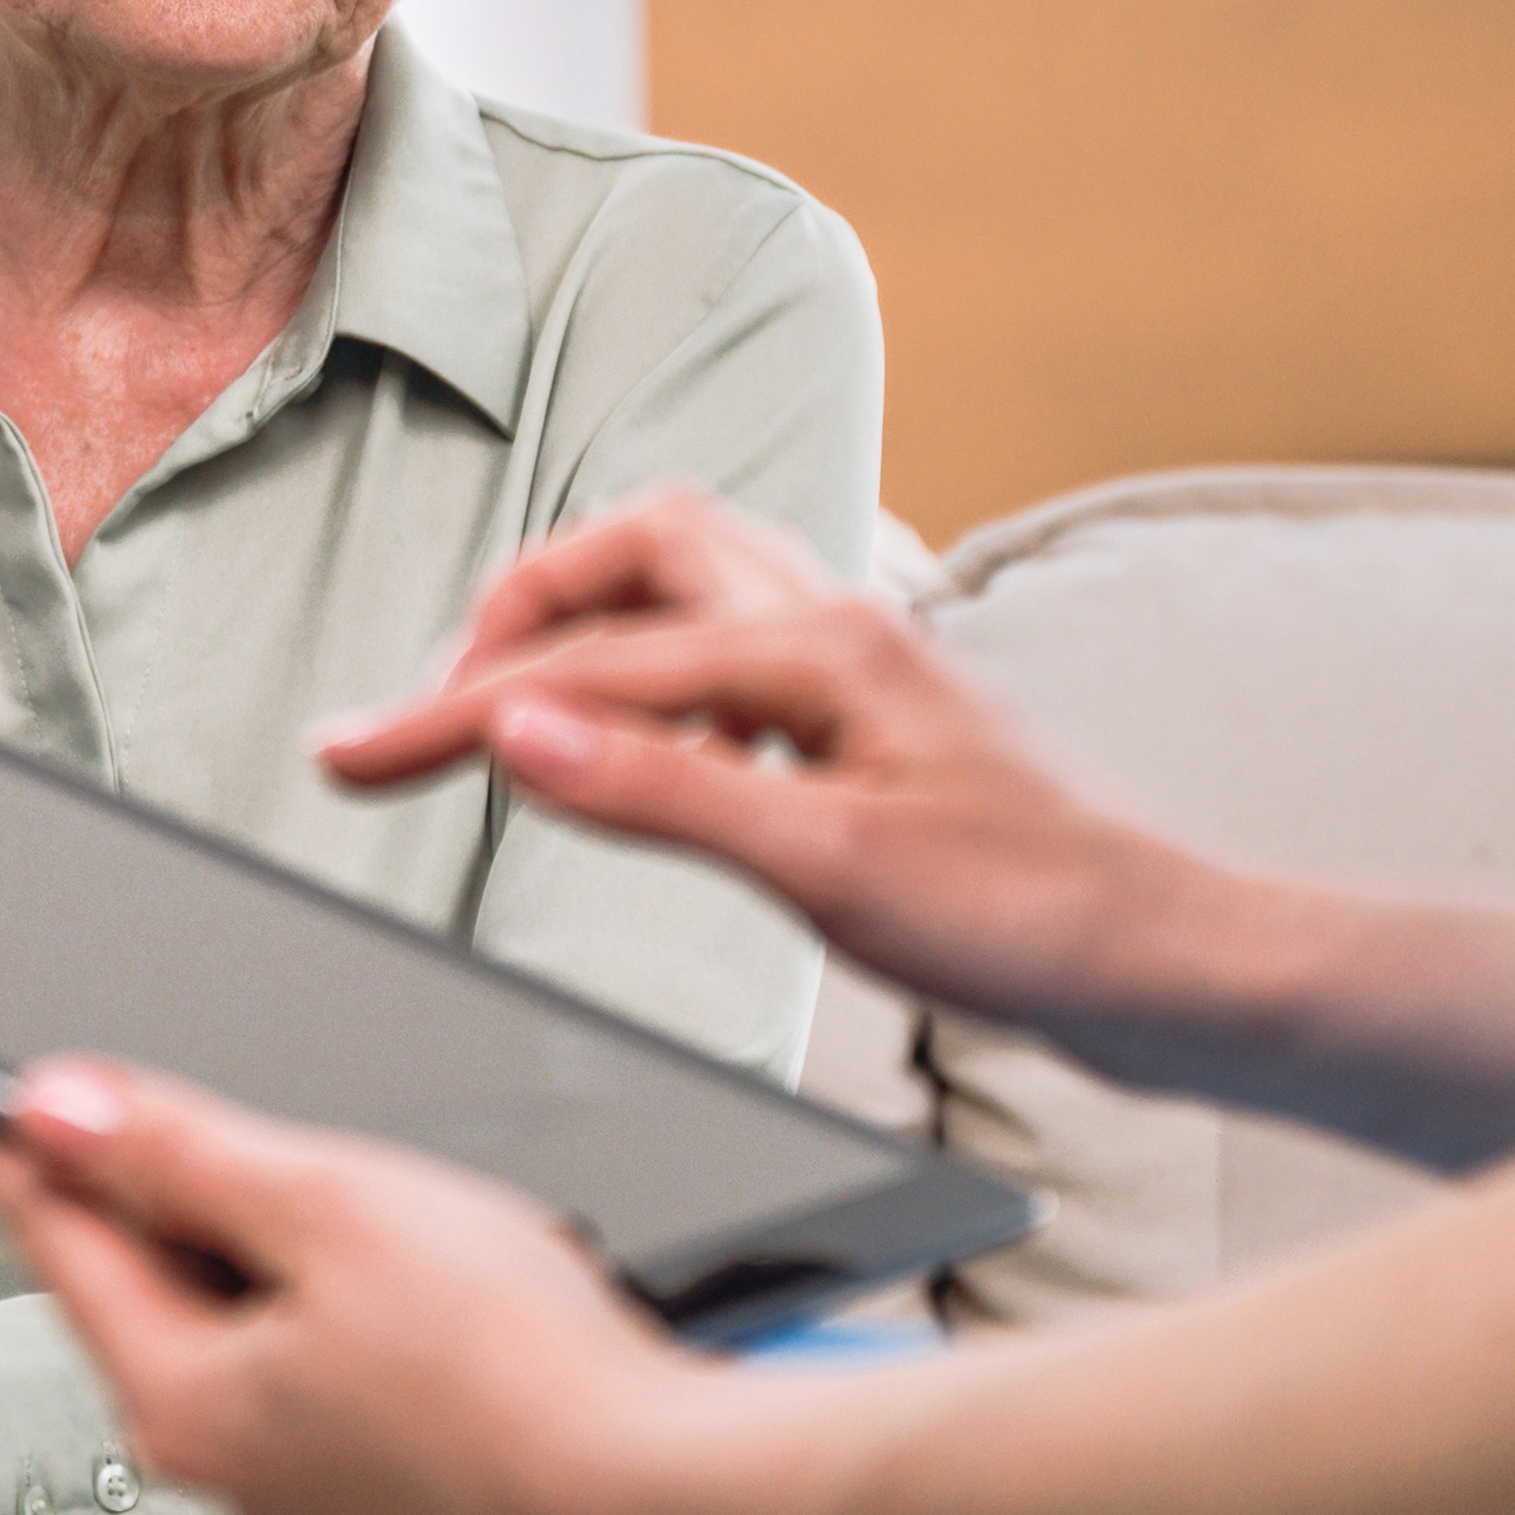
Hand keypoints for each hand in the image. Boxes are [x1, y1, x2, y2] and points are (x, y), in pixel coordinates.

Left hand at [0, 1060, 751, 1514]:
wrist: (665, 1500)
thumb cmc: (521, 1371)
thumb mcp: (328, 1207)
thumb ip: (179, 1154)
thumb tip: (55, 1109)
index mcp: (180, 1398)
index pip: (50, 1236)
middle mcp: (220, 1460)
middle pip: (129, 1283)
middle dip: (114, 1183)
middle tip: (82, 1090)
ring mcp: (297, 1480)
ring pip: (217, 1320)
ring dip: (215, 1233)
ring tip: (241, 1155)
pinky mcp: (371, 1480)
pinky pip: (288, 1359)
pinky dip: (290, 1289)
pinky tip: (351, 1249)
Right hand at [318, 487, 1186, 1039]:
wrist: (1168, 970)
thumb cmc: (1032, 924)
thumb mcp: (826, 870)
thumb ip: (662, 792)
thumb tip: (521, 730)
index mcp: (815, 648)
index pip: (586, 662)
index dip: (449, 710)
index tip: (347, 757)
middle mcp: (838, 626)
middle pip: (636, 545)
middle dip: (521, 606)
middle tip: (445, 706)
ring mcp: (859, 668)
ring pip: (689, 584)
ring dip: (589, 627)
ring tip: (518, 717)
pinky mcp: (873, 724)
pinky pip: (730, 653)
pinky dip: (654, 682)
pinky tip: (646, 759)